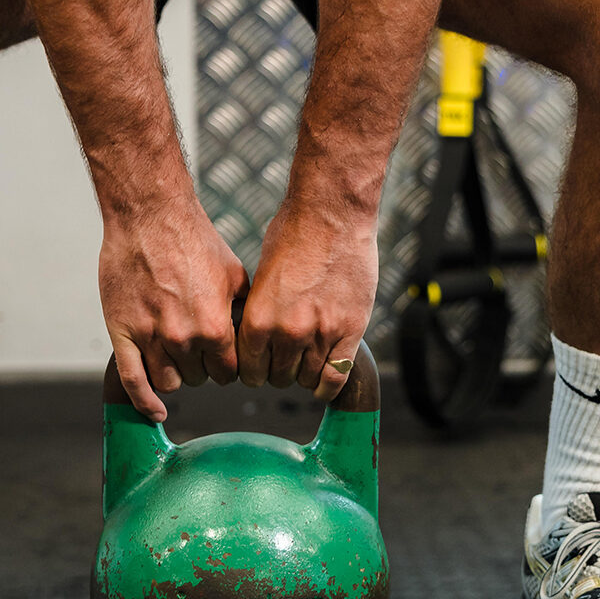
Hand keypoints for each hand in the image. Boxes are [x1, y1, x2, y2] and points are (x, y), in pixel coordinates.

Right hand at [99, 194, 249, 421]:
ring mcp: (150, 337)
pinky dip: (144, 401)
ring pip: (168, 382)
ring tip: (176, 353)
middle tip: (197, 346)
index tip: (223, 357)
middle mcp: (183, 338)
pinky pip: (132, 381)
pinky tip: (155, 410)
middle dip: (201, 366)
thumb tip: (252, 334)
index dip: (227, 365)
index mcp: (215, 327)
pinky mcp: (122, 333)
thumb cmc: (192, 238)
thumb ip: (241, 311)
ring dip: (175, 373)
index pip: (229, 373)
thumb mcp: (234, 274)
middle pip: (198, 379)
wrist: (149, 215)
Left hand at [238, 201, 378, 401]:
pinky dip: (327, 384)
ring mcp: (321, 333)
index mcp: (258, 318)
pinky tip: (322, 379)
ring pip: (306, 379)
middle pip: (277, 378)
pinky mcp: (350, 330)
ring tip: (304, 361)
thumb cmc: (294, 234)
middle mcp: (287, 332)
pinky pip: (336, 376)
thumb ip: (261, 311)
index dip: (253, 371)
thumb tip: (256, 335)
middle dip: (277, 372)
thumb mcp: (263, 276)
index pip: (249, 369)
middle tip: (283, 361)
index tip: (259, 367)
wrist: (332, 214)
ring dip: (303, 374)